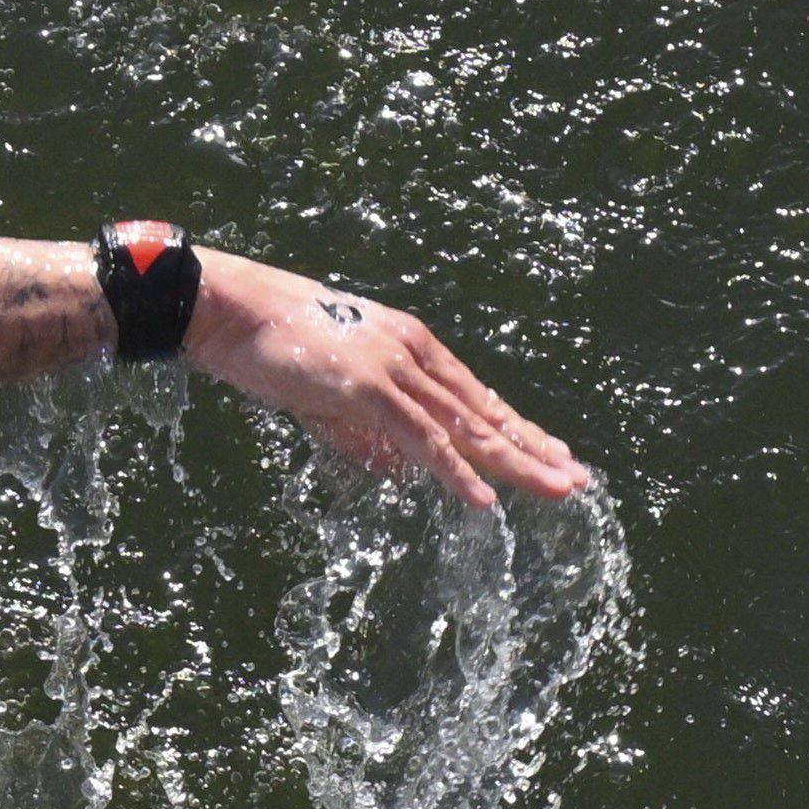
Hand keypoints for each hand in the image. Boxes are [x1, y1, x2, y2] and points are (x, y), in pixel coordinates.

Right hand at [183, 255, 589, 506]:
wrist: (233, 310)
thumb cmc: (274, 346)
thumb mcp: (330, 397)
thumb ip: (367, 434)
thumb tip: (398, 469)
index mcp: (411, 348)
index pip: (475, 397)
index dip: (515, 428)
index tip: (550, 452)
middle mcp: (415, 355)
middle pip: (485, 412)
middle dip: (533, 448)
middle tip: (575, 479)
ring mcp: (395, 370)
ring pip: (467, 427)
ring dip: (514, 463)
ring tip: (554, 489)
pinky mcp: (370, 389)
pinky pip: (423, 440)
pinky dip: (456, 472)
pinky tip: (483, 498)